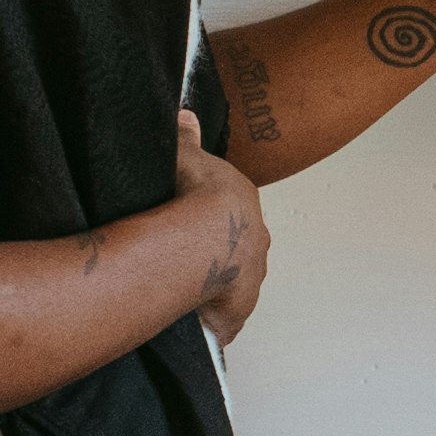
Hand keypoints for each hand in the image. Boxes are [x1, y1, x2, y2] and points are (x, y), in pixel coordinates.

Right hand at [176, 107, 268, 349]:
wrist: (205, 234)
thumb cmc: (196, 195)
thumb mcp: (186, 155)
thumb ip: (186, 137)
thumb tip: (185, 116)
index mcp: (245, 209)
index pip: (230, 217)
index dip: (209, 221)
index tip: (189, 226)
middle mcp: (255, 246)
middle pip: (234, 252)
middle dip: (214, 256)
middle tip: (183, 260)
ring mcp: (247, 282)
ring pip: (229, 286)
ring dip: (210, 288)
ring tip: (180, 290)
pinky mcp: (232, 313)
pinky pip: (218, 317)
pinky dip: (205, 319)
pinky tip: (186, 319)